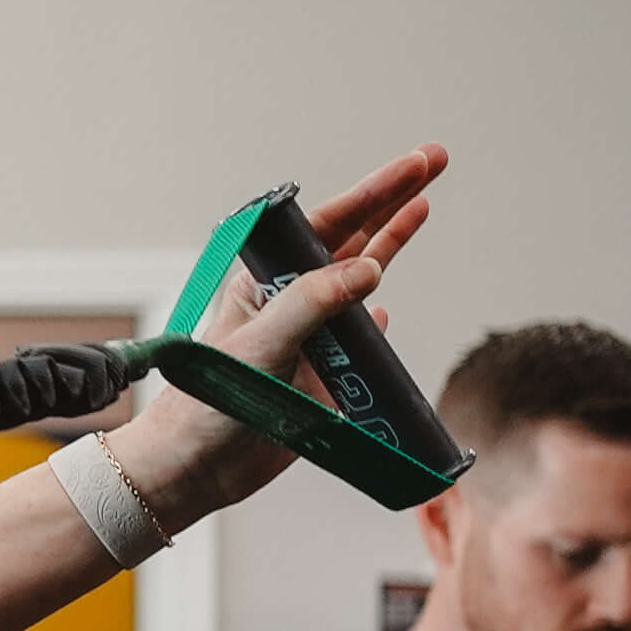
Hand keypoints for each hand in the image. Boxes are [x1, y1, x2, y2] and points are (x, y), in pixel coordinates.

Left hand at [111, 144, 448, 525]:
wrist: (196, 470)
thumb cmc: (207, 406)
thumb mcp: (260, 346)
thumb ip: (311, 303)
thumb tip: (368, 268)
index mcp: (264, 283)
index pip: (324, 225)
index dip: (371, 193)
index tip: (412, 167)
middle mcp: (289, 303)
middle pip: (350, 237)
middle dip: (390, 198)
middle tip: (433, 160)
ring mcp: (310, 337)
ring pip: (360, 280)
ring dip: (391, 243)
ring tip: (424, 202)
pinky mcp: (325, 376)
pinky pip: (359, 342)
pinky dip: (376, 324)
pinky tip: (385, 309)